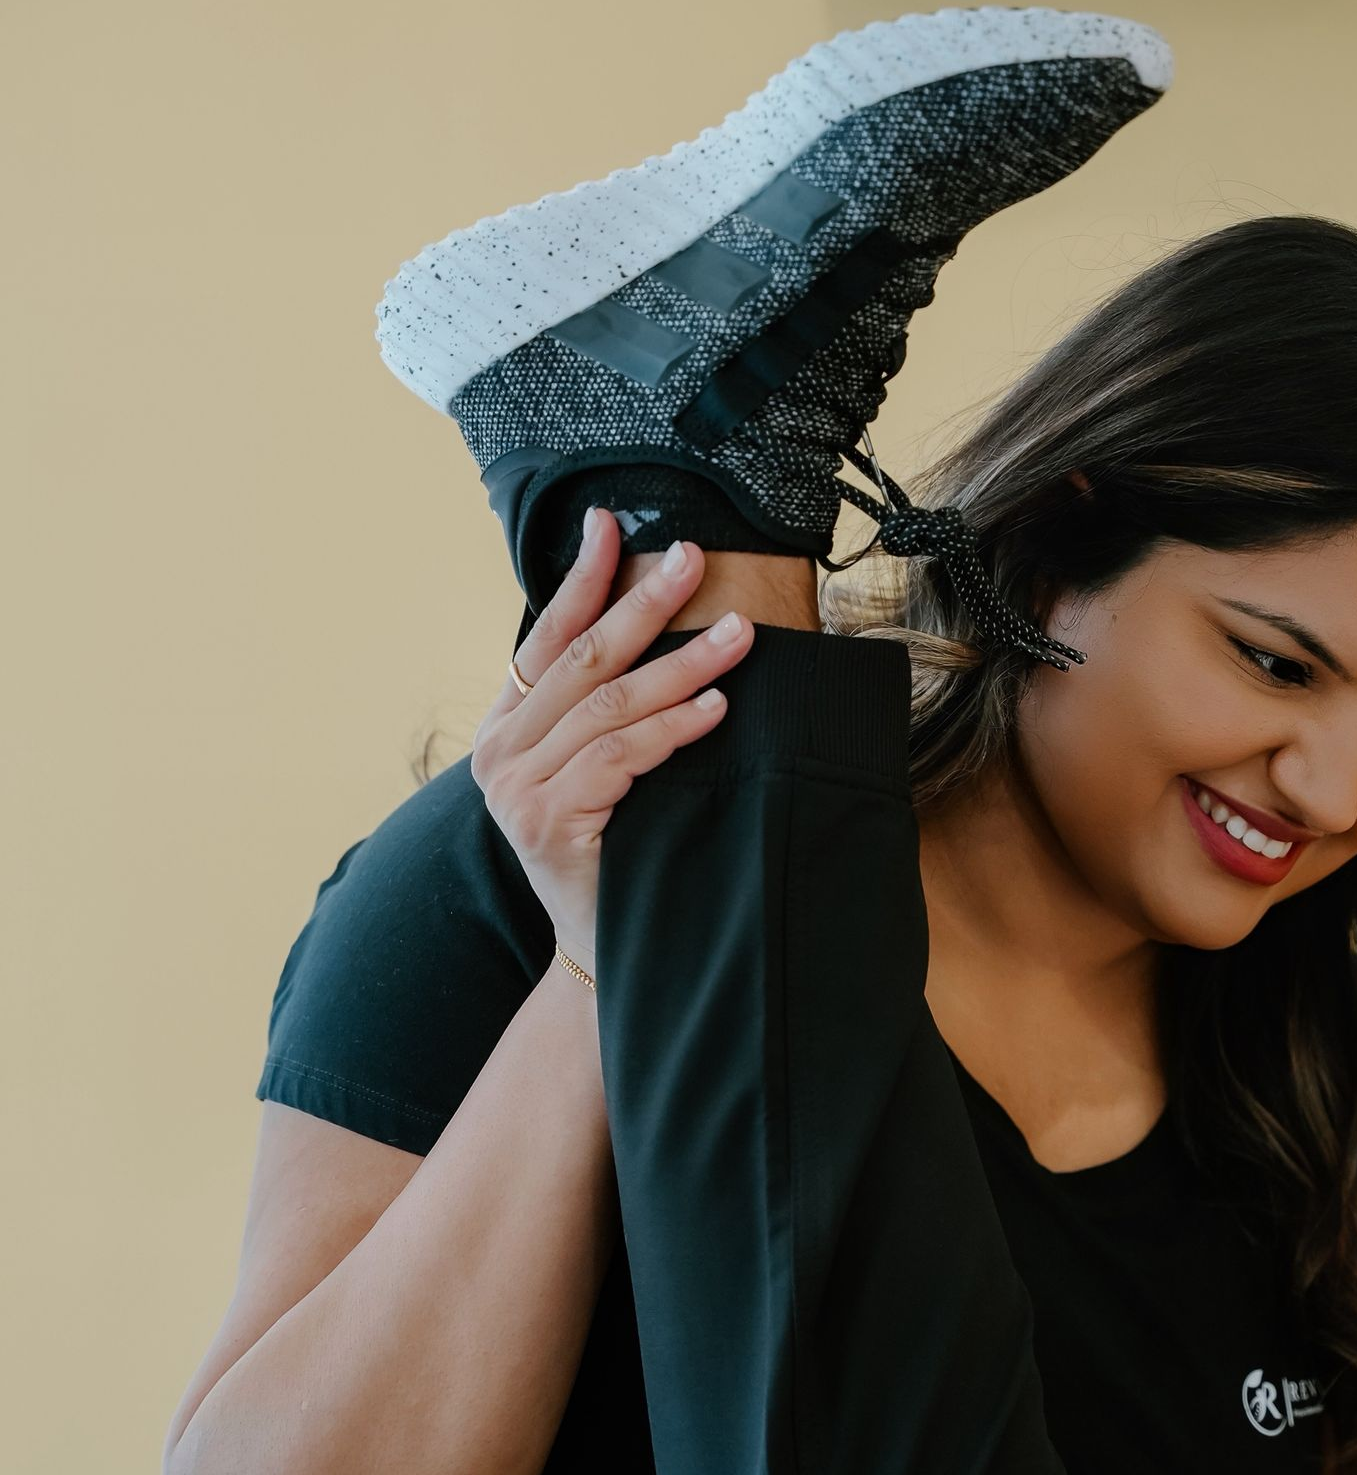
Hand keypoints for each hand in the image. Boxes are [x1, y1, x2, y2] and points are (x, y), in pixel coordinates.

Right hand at [469, 515, 753, 975]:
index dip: (582, 578)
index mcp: (506, 727)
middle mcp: (500, 753)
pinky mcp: (548, 823)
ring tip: (739, 637)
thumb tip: (662, 622)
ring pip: (610, 704)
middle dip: (643, 602)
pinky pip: (621, 756)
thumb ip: (605, 709)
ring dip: (683, 664)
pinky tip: (716, 708)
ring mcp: (517, 790)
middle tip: (694, 560)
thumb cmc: (614, 851)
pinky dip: (673, 727)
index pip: (546, 637)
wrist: (603, 951)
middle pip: (583, 657)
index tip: (613, 524)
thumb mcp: (597, 769)